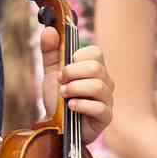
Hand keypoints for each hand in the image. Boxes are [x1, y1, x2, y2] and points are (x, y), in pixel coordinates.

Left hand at [39, 27, 112, 143]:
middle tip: (61, 82)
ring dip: (74, 89)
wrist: (55, 128)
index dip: (76, 58)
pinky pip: (99, 107)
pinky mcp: (105, 117)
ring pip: (98, 86)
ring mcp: (107, 100)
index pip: (95, 52)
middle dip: (72, 73)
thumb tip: (49, 29)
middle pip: (95, 67)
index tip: (62, 69)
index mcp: (94, 69)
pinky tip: (70, 107)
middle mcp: (105, 82)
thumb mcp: (51, 73)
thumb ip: (50, 51)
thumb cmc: (58, 100)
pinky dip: (80, 105)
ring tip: (64, 95)